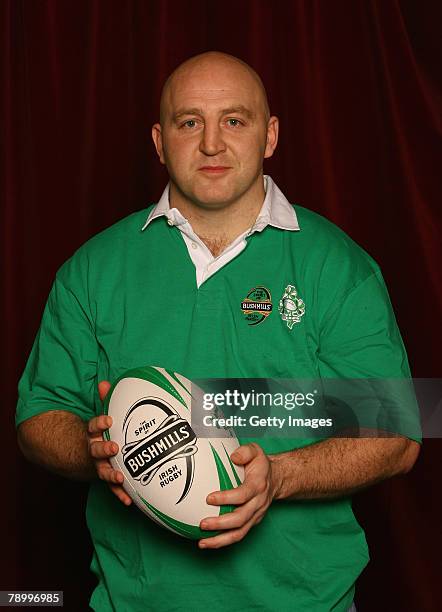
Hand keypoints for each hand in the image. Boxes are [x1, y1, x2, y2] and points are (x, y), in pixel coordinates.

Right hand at [87, 380, 131, 505]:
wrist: (80, 454)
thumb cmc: (98, 431)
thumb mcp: (100, 416)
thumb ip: (104, 400)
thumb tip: (105, 383)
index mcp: (91, 433)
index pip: (92, 426)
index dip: (99, 423)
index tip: (109, 420)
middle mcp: (92, 449)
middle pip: (95, 450)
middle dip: (103, 449)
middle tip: (114, 448)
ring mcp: (97, 465)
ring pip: (102, 470)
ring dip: (110, 474)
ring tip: (119, 477)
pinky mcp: (105, 477)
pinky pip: (111, 488)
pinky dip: (119, 494)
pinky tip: (128, 501)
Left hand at [198, 442, 279, 548]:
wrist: (276, 479)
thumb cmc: (260, 464)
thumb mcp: (255, 451)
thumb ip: (245, 451)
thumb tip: (233, 457)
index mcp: (258, 485)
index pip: (243, 494)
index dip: (227, 498)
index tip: (209, 498)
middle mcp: (258, 503)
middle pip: (241, 518)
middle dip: (221, 524)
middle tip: (202, 524)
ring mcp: (255, 515)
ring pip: (240, 532)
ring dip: (220, 540)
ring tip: (202, 542)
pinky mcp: (252, 523)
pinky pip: (238, 535)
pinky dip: (222, 542)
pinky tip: (206, 542)